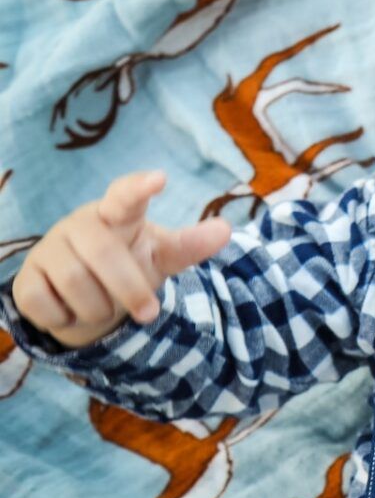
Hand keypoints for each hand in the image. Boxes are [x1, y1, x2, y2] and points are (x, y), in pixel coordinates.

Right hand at [12, 170, 232, 349]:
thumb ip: (189, 245)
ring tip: (105, 305)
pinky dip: (68, 318)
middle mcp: (79, 224)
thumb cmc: (129, 264)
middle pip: (104, 256)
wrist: (85, 298)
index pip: (126, 196)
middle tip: (150, 313)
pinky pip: (46, 304)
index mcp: (117, 214)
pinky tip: (72, 310)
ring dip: (100, 307)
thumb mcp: (161, 255)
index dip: (139, 188)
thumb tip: (225, 230)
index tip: (159, 179)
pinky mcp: (25, 279)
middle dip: (131, 290)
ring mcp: (48, 249)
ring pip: (76, 284)